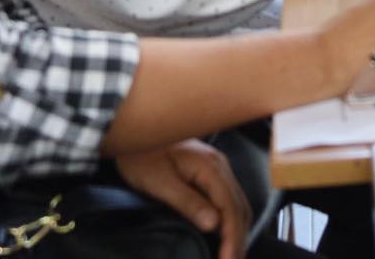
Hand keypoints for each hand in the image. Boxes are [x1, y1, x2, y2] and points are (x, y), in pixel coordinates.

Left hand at [114, 139, 251, 258]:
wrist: (135, 128)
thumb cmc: (142, 155)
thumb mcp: (160, 182)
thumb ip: (188, 202)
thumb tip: (214, 225)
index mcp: (211, 168)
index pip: (230, 208)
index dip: (231, 237)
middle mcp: (220, 166)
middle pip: (239, 206)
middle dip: (239, 238)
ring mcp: (217, 166)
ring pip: (237, 202)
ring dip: (237, 229)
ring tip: (232, 254)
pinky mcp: (210, 170)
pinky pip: (228, 197)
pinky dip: (231, 218)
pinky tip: (226, 232)